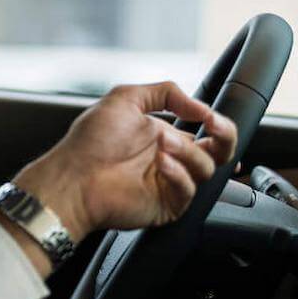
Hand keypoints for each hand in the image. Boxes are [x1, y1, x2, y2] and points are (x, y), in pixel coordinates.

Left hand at [11, 82, 236, 240]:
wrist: (73, 177)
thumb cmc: (90, 140)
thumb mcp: (126, 98)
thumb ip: (165, 92)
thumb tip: (199, 105)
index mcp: (166, 136)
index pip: (208, 132)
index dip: (218, 123)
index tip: (211, 116)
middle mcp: (172, 160)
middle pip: (220, 153)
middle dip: (225, 137)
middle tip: (214, 127)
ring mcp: (171, 184)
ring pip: (206, 169)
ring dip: (187, 152)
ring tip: (160, 144)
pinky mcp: (168, 206)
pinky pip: (189, 191)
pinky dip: (179, 175)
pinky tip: (161, 164)